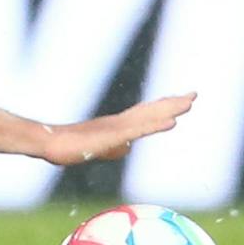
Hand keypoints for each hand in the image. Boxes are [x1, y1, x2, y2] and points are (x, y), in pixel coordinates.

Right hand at [41, 92, 195, 165]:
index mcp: (117, 126)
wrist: (50, 143)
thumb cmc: (67, 146)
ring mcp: (117, 128)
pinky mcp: (113, 135)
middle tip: (194, 95)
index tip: (182, 101)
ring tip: (189, 102)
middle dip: (173, 103)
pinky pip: (140, 129)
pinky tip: (172, 122)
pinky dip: (157, 124)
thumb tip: (127, 148)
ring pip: (148, 117)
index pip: (145, 114)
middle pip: (150, 111)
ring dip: (169, 109)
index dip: (164, 107)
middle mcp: (120, 123)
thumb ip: (113, 148)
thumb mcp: (97, 149)